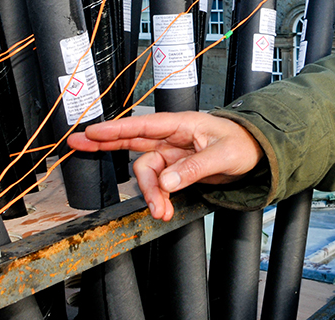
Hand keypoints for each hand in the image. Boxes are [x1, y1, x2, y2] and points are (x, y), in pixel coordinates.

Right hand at [67, 112, 264, 220]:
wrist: (256, 156)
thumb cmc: (243, 144)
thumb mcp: (223, 155)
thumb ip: (193, 168)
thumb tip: (167, 182)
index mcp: (182, 124)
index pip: (143, 125)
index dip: (116, 129)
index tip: (92, 132)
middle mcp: (172, 138)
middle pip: (133, 141)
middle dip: (105, 144)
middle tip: (78, 148)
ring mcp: (172, 155)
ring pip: (146, 172)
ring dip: (148, 193)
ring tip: (160, 211)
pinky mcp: (176, 171)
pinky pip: (158, 185)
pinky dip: (158, 198)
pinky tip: (164, 209)